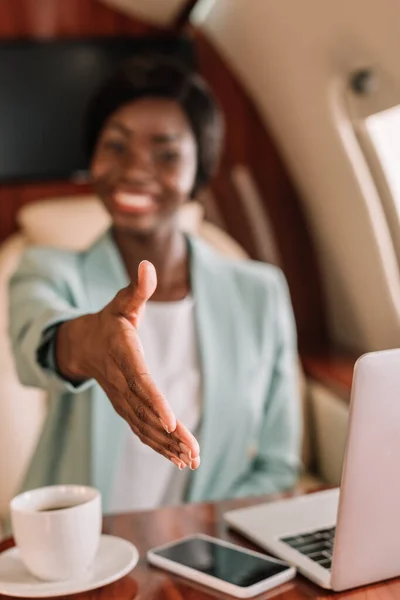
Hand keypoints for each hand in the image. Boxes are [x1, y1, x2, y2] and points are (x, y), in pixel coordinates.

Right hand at [56, 261, 199, 469]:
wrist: (83, 345)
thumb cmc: (109, 322)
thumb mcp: (121, 301)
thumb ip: (137, 288)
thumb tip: (147, 265)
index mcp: (123, 355)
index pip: (139, 381)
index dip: (154, 401)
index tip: (171, 421)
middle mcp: (121, 383)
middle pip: (146, 411)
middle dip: (170, 434)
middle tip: (194, 452)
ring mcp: (122, 399)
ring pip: (145, 427)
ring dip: (169, 446)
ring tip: (193, 461)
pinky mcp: (126, 408)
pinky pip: (142, 430)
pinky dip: (160, 446)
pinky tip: (179, 459)